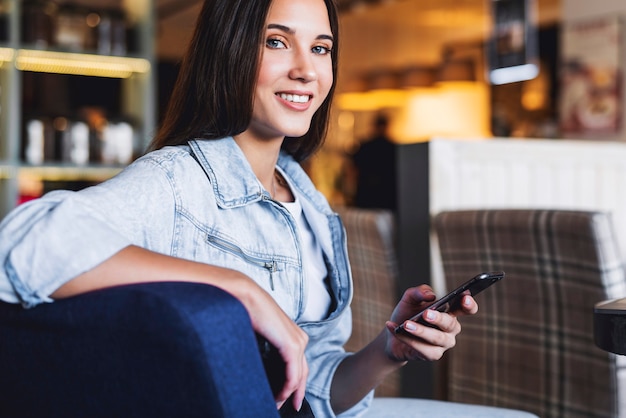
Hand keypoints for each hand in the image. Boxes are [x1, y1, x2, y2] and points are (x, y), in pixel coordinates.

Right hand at [241, 280, 308, 410]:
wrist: (244, 296)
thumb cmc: (247, 312)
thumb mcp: (259, 336)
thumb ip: (265, 349)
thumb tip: (259, 365)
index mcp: (292, 334)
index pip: (298, 365)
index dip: (294, 383)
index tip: (284, 397)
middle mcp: (299, 338)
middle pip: (302, 373)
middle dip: (296, 393)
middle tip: (289, 406)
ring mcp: (298, 341)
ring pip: (299, 376)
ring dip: (289, 393)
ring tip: (277, 404)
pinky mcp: (291, 345)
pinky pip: (293, 375)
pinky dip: (287, 389)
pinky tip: (279, 397)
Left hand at [384, 285, 477, 361]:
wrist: (393, 334)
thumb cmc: (407, 314)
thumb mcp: (410, 299)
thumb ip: (419, 292)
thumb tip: (430, 296)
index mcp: (450, 312)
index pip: (466, 309)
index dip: (469, 304)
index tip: (464, 298)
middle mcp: (450, 329)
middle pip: (450, 324)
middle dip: (438, 318)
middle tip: (426, 313)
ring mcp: (443, 343)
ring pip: (436, 338)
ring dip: (420, 331)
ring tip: (406, 324)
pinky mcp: (432, 355)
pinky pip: (422, 349)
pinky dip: (406, 338)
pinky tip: (395, 330)